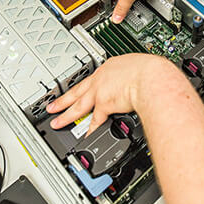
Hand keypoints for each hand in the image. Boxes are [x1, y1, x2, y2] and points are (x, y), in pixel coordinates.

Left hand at [46, 53, 181, 133]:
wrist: (151, 78)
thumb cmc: (152, 71)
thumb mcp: (139, 67)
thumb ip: (134, 76)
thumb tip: (139, 83)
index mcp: (111, 66)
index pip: (93, 78)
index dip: (84, 85)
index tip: (76, 88)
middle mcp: (102, 77)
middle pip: (77, 91)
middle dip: (63, 100)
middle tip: (51, 106)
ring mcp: (100, 91)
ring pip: (78, 106)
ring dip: (66, 116)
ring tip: (56, 122)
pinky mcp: (103, 104)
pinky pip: (94, 121)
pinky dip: (89, 131)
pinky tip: (84, 137)